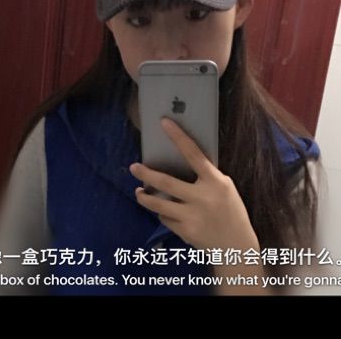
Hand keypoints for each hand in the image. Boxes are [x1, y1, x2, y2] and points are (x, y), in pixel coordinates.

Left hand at [129, 117, 259, 251]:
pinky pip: (165, 218)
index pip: (194, 154)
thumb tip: (179, 163)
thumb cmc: (231, 212)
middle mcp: (203, 197)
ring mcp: (193, 216)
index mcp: (215, 182)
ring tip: (138, 192)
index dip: (178, 137)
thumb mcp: (225, 189)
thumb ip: (206, 177)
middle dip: (146, 174)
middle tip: (133, 167)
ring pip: (158, 203)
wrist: (237, 247)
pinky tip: (167, 214)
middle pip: (166, 182)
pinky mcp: (185, 232)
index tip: (164, 123)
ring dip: (144, 197)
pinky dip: (163, 214)